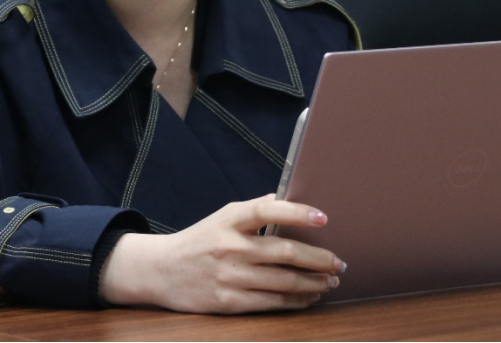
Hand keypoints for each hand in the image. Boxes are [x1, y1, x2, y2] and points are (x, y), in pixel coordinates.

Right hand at [99, 195, 345, 313]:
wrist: (161, 271)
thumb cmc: (199, 240)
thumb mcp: (222, 217)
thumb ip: (253, 209)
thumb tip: (285, 198)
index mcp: (229, 220)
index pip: (267, 211)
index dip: (297, 212)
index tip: (324, 217)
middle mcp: (229, 247)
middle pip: (284, 252)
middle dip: (319, 258)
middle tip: (339, 261)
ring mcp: (229, 277)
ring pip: (283, 281)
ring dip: (313, 282)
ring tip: (330, 280)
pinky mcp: (228, 302)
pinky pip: (271, 303)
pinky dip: (296, 300)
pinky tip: (309, 297)